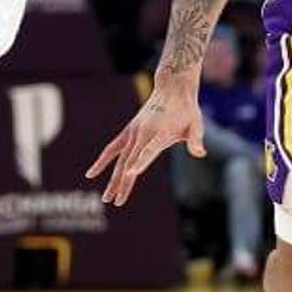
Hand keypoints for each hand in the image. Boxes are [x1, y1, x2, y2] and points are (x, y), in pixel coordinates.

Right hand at [86, 75, 204, 206]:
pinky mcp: (128, 132)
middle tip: (116, 202)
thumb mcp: (196, 123)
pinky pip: (112, 149)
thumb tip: (200, 153)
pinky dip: (102, 161)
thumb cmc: (185, 109)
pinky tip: (91, 173)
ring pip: (120, 160)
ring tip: (106, 198)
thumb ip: (195, 139)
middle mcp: (143, 134)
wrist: (171, 88)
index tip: (131, 173)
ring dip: (113, 179)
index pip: (149, 150)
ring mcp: (133, 133)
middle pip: (130, 162)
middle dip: (123, 183)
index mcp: (160, 133)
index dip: (140, 162)